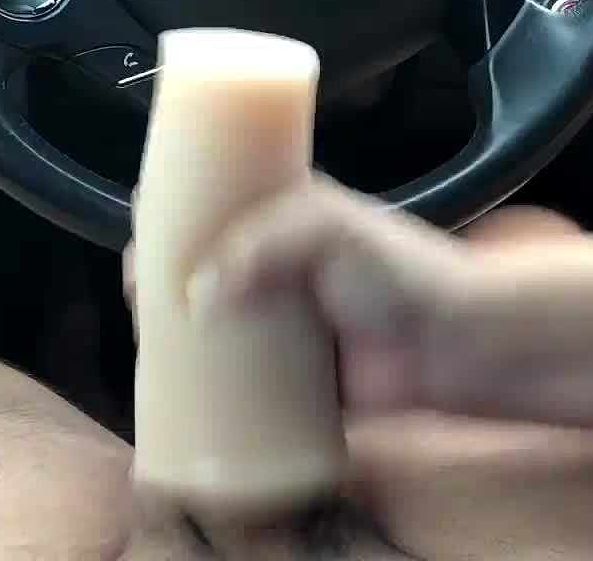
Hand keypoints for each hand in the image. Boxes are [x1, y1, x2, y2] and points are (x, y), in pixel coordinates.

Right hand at [123, 178, 581, 415]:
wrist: (452, 344)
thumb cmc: (400, 271)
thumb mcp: (329, 226)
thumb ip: (263, 244)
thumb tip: (198, 293)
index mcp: (285, 216)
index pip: (217, 202)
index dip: (174, 210)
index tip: (142, 225)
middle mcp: (277, 266)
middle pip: (203, 264)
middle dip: (163, 276)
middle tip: (139, 291)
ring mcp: (281, 322)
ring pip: (211, 325)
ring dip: (174, 331)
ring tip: (146, 339)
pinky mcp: (290, 375)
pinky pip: (237, 379)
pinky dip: (204, 384)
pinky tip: (175, 390)